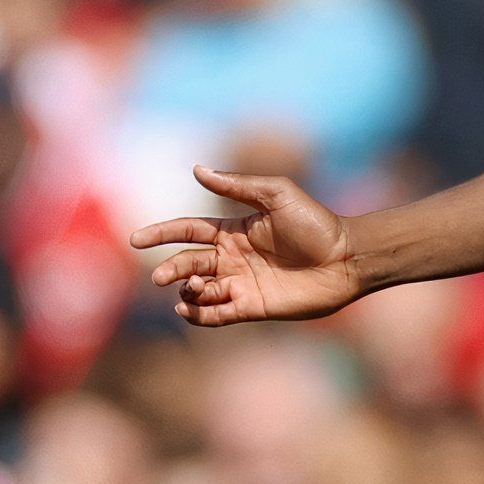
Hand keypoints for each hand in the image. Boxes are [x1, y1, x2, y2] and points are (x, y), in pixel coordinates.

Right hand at [128, 166, 363, 325]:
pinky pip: (217, 314)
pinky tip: (190, 310)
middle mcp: (233, 257)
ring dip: (187, 290)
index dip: (161, 233)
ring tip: (192, 286)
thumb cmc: (315, 223)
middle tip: (162, 276)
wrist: (346, 258)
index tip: (136, 239)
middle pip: (188, 262)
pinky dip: (199, 314)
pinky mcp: (252, 307)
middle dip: (171, 269)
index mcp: (233, 229)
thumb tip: (196, 169)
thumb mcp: (276, 194)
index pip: (188, 230)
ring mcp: (241, 283)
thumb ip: (236, 186)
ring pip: (199, 290)